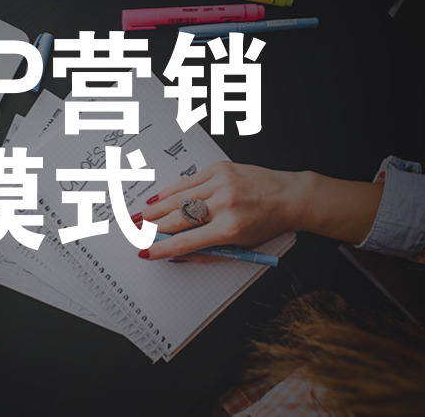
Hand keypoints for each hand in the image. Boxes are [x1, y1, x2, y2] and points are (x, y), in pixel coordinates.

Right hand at [140, 161, 309, 261]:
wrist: (290, 196)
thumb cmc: (267, 224)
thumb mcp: (240, 247)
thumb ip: (205, 252)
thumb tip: (174, 254)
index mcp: (231, 229)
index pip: (186, 242)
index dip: (161, 248)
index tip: (146, 252)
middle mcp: (224, 204)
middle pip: (177, 219)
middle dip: (152, 229)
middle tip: (134, 234)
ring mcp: (221, 183)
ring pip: (177, 199)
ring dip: (154, 210)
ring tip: (137, 218)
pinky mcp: (220, 169)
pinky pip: (187, 182)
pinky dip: (169, 192)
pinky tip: (155, 200)